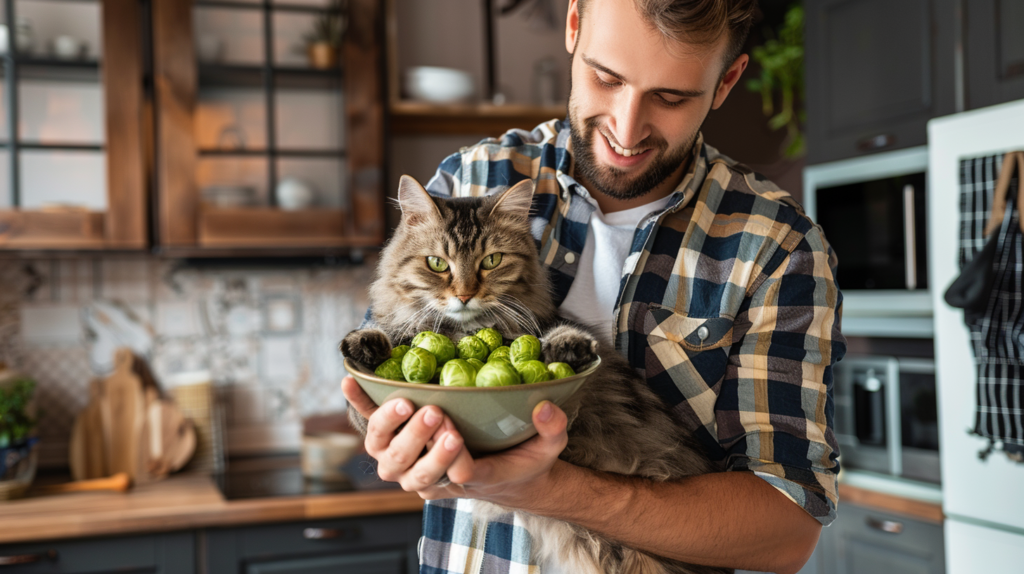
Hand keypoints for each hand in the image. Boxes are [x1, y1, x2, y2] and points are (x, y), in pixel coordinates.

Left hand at [341, 376, 569, 506]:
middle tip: (436, 414)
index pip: (457, 476)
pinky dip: (362, 405)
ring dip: (394, 429)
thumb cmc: (523, 459)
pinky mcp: (399, 446)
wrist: (502, 476)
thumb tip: (545, 404)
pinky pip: (374, 429)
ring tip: (405, 401)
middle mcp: (435, 479)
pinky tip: (351, 379)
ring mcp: (412, 466)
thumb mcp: (549, 447)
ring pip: (390, 458)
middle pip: (417, 470)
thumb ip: (552, 428)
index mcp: (474, 479)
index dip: (451, 460)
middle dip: (424, 443)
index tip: (457, 437)